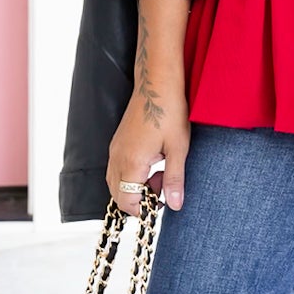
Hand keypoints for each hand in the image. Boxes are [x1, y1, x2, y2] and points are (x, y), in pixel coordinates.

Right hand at [107, 91, 189, 217]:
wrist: (157, 84)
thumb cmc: (169, 112)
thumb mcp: (178, 149)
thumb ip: (174, 180)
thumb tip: (175, 205)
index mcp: (131, 162)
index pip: (126, 201)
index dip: (143, 209)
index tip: (162, 204)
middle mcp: (117, 157)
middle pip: (118, 194)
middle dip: (139, 199)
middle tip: (163, 188)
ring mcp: (115, 149)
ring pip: (116, 182)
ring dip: (136, 186)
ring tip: (160, 174)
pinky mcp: (118, 143)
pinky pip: (118, 168)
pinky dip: (132, 174)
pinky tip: (153, 162)